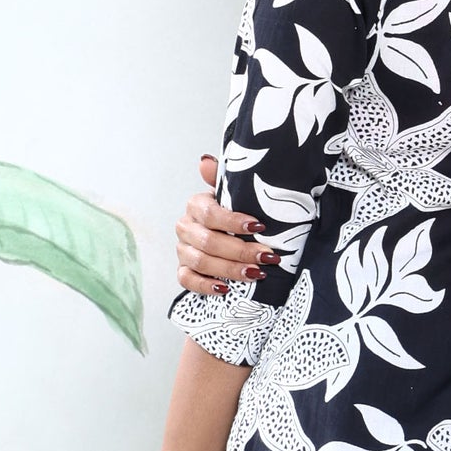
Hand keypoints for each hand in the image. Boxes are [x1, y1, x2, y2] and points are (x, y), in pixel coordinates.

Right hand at [177, 155, 280, 294]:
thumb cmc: (236, 215)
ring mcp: (183, 250)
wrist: (231, 236)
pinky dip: (205, 286)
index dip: (233, 221)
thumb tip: (204, 161)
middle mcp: (186, 227)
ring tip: (256, 274)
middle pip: (208, 241)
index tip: (259, 226)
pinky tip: (225, 289)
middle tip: (267, 257)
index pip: (209, 213)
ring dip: (230, 270)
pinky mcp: (183, 270)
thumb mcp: (235, 195)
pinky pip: (186, 281)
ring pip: (200, 262)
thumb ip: (223, 178)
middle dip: (241, 251)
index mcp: (196, 206)